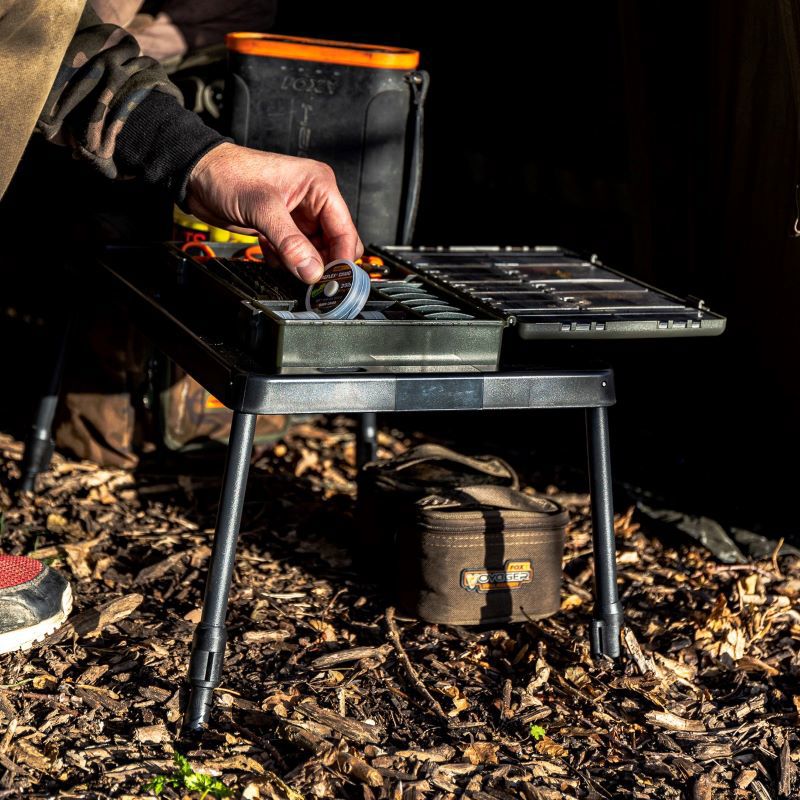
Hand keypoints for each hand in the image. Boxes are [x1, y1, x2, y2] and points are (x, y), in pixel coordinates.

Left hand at [185, 142, 362, 282]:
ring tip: (287, 268)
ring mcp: (298, 216)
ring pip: (314, 252)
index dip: (342, 258)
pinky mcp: (282, 228)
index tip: (335, 282)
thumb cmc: (228, 174)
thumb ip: (290, 243)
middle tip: (312, 282)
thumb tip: (312, 271)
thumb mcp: (263, 209)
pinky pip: (295, 254)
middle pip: (334, 244)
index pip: (345, 230)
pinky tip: (272, 257)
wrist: (198, 176)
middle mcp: (313, 201)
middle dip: (323, 264)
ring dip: (302, 265)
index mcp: (319, 186)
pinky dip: (286, 262)